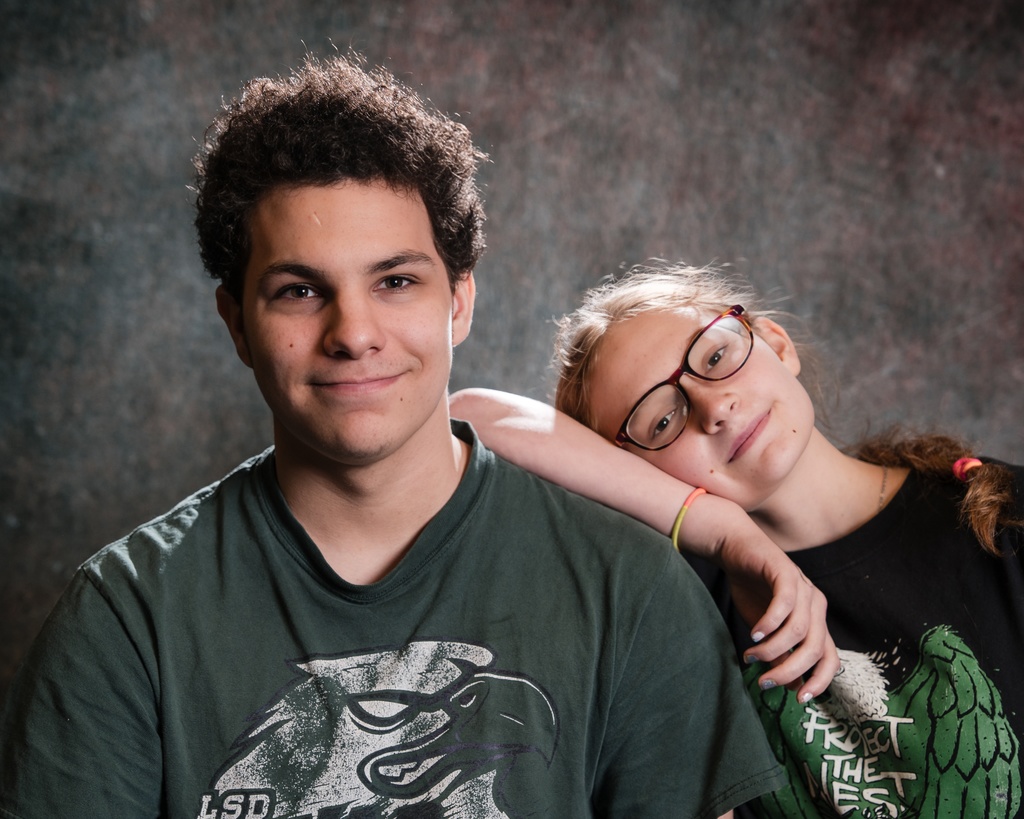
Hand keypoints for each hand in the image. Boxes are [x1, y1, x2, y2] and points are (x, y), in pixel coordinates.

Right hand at [682, 494, 839, 702]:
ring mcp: (804, 588)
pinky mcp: (786, 573)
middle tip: (765, 682)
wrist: (736, 550)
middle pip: (815, 648)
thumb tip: (792, 687)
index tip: (800, 700)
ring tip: (751, 655)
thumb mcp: (766, 631)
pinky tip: (754, 634)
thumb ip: (780, 654)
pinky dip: (770, 623)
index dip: (820, 682)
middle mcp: (816, 605)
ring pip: (800, 630)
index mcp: (817, 621)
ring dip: (774, 649)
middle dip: (790, 671)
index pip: (831, 658)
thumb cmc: (751, 590)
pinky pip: (785, 604)